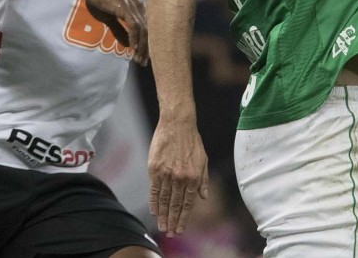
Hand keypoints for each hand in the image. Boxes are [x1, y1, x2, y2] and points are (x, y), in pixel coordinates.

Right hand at [80, 0, 148, 65]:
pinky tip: (133, 48)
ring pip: (143, 30)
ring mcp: (133, 6)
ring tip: (138, 59)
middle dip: (145, 48)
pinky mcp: (125, 7)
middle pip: (147, 30)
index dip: (145, 44)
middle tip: (143, 62)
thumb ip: (120, 30)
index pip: (146, 28)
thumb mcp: (110, 18)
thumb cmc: (99, 0)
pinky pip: (134, 25)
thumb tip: (128, 44)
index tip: (143, 57)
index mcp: (137, 7)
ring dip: (141, 46)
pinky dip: (135, 38)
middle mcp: (138, 6)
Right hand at [147, 117, 208, 236]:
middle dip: (172, 221)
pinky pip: (154, 190)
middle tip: (170, 234)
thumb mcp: (203, 160)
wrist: (177, 124)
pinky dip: (154, 202)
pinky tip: (154, 211)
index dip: (184, 218)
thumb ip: (203, 180)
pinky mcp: (154, 169)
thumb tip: (203, 197)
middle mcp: (180, 178)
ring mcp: (166, 174)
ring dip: (163, 215)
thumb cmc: (192, 141)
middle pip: (175, 205)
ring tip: (162, 226)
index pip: (188, 204)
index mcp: (194, 177)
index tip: (180, 229)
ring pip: (164, 200)